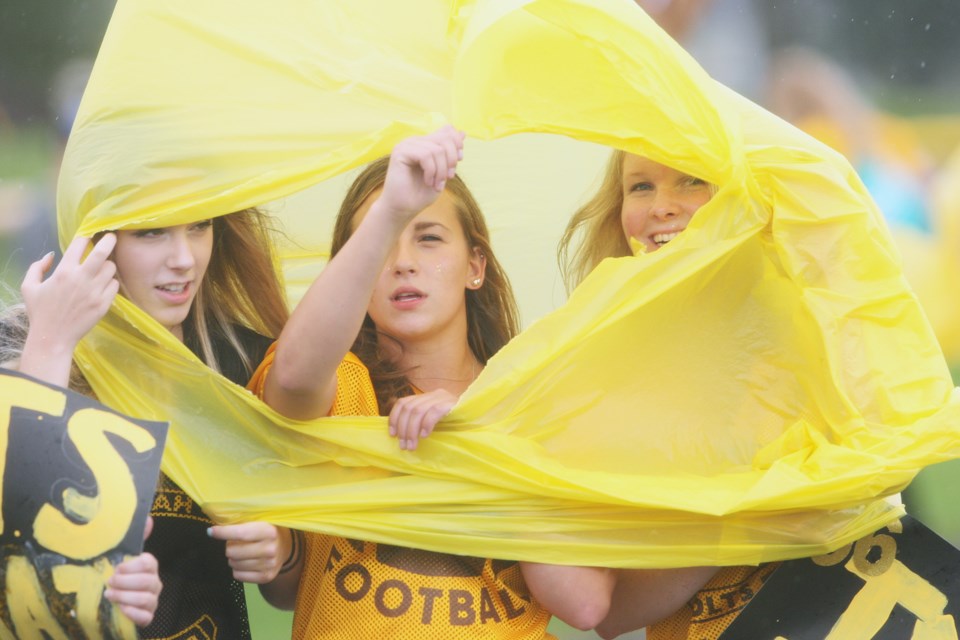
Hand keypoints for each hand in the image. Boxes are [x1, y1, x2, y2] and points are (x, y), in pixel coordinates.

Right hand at [21, 234, 118, 351]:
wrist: (53, 338)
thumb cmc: (40, 312)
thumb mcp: (29, 287)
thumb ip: (37, 267)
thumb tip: (50, 256)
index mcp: (63, 272)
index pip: (79, 244)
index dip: (85, 237)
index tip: (89, 236)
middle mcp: (81, 279)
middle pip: (102, 252)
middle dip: (109, 241)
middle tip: (112, 237)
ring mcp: (94, 291)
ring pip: (111, 268)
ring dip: (108, 265)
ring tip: (103, 268)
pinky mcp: (104, 303)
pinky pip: (114, 284)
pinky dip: (111, 282)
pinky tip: (104, 284)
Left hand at [105, 516, 160, 626]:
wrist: (106, 602)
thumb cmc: (114, 576)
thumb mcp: (118, 556)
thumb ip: (131, 539)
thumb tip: (149, 518)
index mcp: (149, 567)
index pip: (149, 563)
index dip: (132, 566)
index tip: (117, 568)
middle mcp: (154, 583)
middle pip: (147, 582)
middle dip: (126, 582)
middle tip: (109, 582)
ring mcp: (152, 601)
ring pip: (146, 599)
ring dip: (125, 597)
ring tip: (109, 595)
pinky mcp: (147, 617)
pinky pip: (146, 617)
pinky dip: (132, 613)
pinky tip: (120, 610)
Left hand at [208, 522, 287, 583]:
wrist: (285, 547)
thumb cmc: (266, 530)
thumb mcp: (259, 520)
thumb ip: (241, 522)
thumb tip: (214, 529)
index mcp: (269, 531)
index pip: (240, 534)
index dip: (223, 533)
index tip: (211, 531)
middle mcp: (270, 549)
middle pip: (232, 551)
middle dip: (229, 546)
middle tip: (236, 543)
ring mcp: (269, 565)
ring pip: (233, 564)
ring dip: (233, 558)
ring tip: (242, 552)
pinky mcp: (266, 577)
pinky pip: (238, 575)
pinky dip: (237, 569)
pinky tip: (245, 562)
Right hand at [378, 125, 465, 223]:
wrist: (403, 209)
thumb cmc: (421, 194)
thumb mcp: (443, 172)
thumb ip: (450, 154)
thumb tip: (462, 133)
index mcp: (425, 143)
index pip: (448, 130)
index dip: (457, 144)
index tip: (459, 161)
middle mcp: (416, 141)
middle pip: (445, 138)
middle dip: (451, 160)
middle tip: (448, 177)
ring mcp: (407, 145)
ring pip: (436, 149)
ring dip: (441, 170)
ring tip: (437, 184)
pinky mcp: (400, 152)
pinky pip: (425, 155)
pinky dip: (431, 171)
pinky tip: (428, 182)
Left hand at [388, 388, 457, 449]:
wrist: (480, 419)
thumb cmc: (456, 425)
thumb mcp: (434, 421)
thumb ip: (419, 422)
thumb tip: (399, 433)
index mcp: (427, 396)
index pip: (403, 402)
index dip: (394, 418)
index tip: (392, 434)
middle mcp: (434, 394)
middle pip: (409, 407)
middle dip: (403, 429)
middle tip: (404, 446)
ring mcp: (444, 397)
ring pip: (418, 410)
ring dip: (412, 430)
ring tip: (413, 446)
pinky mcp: (452, 403)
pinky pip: (434, 412)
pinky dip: (427, 424)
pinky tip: (426, 436)